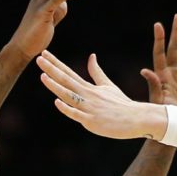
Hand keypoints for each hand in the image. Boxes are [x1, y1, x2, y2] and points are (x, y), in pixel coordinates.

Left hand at [37, 50, 166, 139]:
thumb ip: (97, 72)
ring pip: (69, 95)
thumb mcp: (108, 86)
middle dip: (52, 70)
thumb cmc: (122, 104)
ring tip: (43, 76)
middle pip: (66, 81)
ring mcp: (89, 108)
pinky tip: (57, 102)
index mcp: (89, 88)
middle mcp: (88, 95)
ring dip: (55, 86)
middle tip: (39, 59)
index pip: (69, 73)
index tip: (44, 54)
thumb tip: (91, 56)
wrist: (137, 118)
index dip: (56, 64)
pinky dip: (67, 109)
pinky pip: (77, 114)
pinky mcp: (92, 121)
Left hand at [141, 14, 176, 106]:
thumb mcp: (157, 98)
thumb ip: (153, 84)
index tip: (158, 25)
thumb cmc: (164, 113)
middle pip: (174, 48)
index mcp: (162, 74)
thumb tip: (144, 71)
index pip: (160, 52)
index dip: (159, 39)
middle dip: (176, 32)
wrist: (176, 124)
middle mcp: (171, 72)